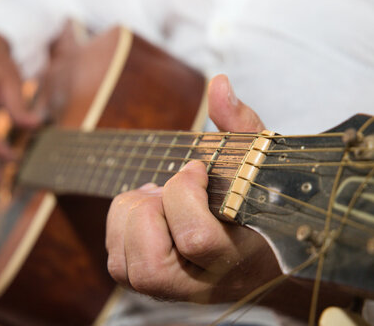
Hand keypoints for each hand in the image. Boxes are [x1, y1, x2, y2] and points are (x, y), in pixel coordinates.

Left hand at [106, 74, 276, 302]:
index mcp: (238, 259)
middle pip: (150, 264)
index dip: (186, 193)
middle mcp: (200, 286)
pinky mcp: (145, 283)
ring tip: (160, 198)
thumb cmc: (258, 205)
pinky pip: (114, 260)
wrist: (256, 250)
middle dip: (152, 210)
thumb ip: (240, 126)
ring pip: (124, 265)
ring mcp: (170, 290)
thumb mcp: (258, 164)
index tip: (197, 168)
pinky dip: (121, 224)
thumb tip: (219, 83)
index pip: (196, 239)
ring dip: (133, 216)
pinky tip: (149, 210)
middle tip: (171, 188)